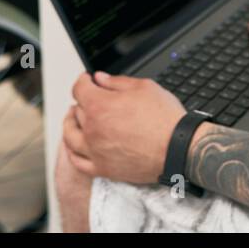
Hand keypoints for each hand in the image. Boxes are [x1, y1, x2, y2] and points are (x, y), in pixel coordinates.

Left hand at [63, 72, 185, 183]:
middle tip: (91, 97)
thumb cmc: (164, 118)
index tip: (87, 80)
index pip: (79, 89)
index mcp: (99, 105)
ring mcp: (95, 151)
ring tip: (74, 119)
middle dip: (83, 100)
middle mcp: (92, 129)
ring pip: (70, 136)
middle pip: (77, 110)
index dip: (82, 80)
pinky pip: (78, 161)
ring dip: (70, 124)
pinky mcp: (102, 169)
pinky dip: (73, 151)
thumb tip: (100, 79)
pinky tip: (75, 146)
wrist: (178, 148)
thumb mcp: (144, 87)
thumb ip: (117, 81)